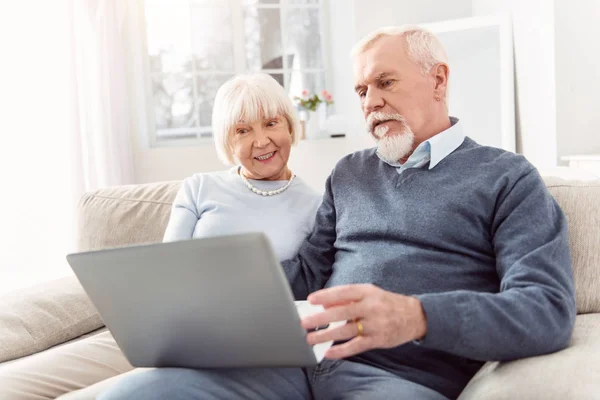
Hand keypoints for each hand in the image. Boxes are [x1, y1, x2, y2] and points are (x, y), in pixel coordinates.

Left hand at [301, 284, 426, 358]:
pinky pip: (356, 346)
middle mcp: (371, 307)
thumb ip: (348, 298)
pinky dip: (341, 350)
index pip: (344, 292)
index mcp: (368, 292)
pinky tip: (329, 352)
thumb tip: (325, 304)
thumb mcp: (369, 294)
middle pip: (343, 312)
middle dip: (322, 318)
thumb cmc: (386, 303)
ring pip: (347, 331)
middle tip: (305, 323)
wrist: (414, 316)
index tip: (311, 300)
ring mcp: (375, 325)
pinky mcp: (377, 340)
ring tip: (311, 339)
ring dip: (327, 336)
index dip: (327, 295)